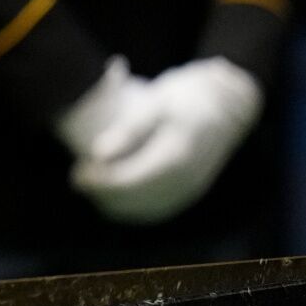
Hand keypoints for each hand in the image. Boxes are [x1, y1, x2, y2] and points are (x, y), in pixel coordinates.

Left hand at [69, 57, 262, 223]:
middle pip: (134, 200)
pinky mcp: (189, 191)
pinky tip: (111, 192)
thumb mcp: (156, 103)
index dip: (99, 182)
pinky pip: (156, 209)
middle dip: (102, 193)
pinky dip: (130, 205)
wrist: (228, 102)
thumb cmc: (186, 95)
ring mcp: (190, 189)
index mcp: (176, 156)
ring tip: (91, 182)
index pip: (129, 181)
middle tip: (78, 177)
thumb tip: (97, 154)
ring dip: (113, 202)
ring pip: (144, 210)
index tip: (77, 172)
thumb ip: (128, 130)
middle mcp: (186, 179)